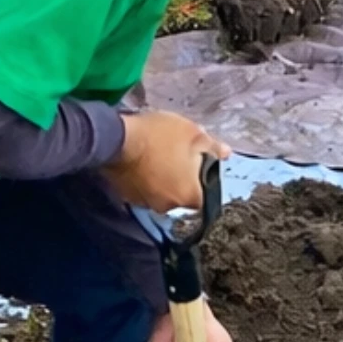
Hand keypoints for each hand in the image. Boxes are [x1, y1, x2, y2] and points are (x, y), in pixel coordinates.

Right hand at [104, 111, 229, 212]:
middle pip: (181, 195)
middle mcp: (168, 207)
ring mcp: (145, 204)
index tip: (197, 166)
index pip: (204, 196)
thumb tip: (227, 154)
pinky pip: (142, 190)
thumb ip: (212, 147)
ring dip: (162, 181)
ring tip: (157, 158)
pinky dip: (144, 181)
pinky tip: (141, 163)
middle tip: (175, 157)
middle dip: (181, 180)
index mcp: (190, 196)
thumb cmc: (160, 136)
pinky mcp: (126, 197)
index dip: (202, 181)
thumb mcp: (192, 134)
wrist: (115, 139)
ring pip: (160, 193)